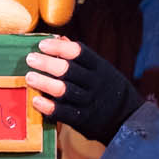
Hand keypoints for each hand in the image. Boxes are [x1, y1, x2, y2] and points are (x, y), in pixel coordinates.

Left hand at [25, 34, 142, 142]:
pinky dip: (48, 107)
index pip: (79, 52)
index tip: (42, 45)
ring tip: (29, 77)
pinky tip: (36, 100)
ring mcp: (89, 102)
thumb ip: (82, 57)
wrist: (128, 119)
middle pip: (68, 70)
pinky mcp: (83, 120)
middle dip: (47, 63)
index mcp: (100, 67)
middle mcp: (95, 84)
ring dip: (44, 83)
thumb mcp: (102, 70)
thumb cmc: (108, 90)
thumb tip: (60, 38)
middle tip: (30, 59)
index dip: (59, 47)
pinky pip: (64, 113)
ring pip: (64, 91)